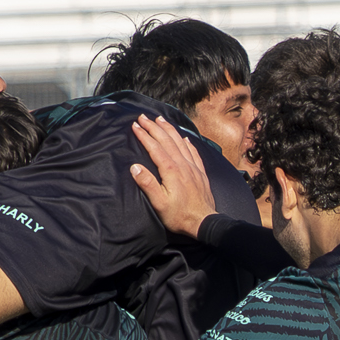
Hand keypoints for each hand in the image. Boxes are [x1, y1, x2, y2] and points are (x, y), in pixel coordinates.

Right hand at [130, 114, 217, 239]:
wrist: (204, 223)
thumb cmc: (180, 216)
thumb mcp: (159, 203)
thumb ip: (147, 184)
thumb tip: (135, 167)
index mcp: (171, 170)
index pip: (154, 147)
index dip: (144, 135)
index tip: (135, 125)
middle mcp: (183, 165)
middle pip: (167, 140)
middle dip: (154, 127)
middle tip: (143, 116)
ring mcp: (193, 167)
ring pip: (180, 142)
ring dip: (169, 129)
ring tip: (160, 119)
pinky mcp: (201, 173)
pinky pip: (194, 152)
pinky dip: (188, 143)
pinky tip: (185, 138)